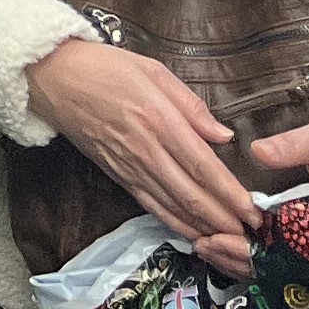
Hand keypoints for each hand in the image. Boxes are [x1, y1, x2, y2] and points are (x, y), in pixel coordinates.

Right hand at [29, 38, 256, 258]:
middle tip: (254, 236)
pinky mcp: (116, 176)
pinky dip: (175, 224)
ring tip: (232, 241)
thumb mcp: (153, 71)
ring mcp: (129, 166)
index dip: (231, 194)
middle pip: (192, 195)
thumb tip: (224, 136)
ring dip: (204, 228)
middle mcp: (146, 149)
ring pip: (173, 207)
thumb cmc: (103, 67)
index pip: (203, 166)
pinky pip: (151, 207)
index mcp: (158, 119)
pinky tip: (194, 234)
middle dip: (225, 219)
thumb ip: (191, 105)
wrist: (53, 77)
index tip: (255, 211)